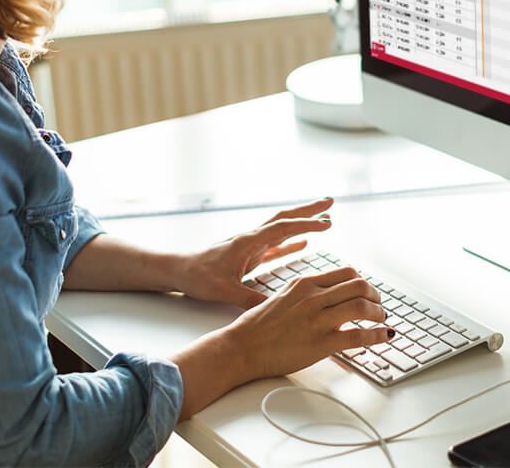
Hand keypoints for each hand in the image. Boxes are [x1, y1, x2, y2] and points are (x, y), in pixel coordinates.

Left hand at [177, 198, 336, 308]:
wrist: (178, 271)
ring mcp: (250, 245)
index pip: (282, 228)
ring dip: (302, 223)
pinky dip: (291, 243)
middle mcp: (251, 239)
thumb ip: (249, 299)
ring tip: (324, 219)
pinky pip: (275, 246)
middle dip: (308, 210)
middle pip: (285, 218)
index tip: (327, 222)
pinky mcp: (248, 255)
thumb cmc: (198, 277)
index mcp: (247, 242)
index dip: (306, 224)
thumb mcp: (224, 291)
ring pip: (282, 229)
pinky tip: (304, 245)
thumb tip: (275, 307)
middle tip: (330, 202)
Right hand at [228, 266, 390, 379]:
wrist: (242, 346)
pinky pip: (358, 336)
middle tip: (379, 306)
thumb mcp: (282, 297)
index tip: (367, 292)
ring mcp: (318, 319)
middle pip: (360, 285)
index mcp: (305, 283)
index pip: (346, 273)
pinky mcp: (322, 342)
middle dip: (375, 296)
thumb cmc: (257, 325)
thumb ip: (305, 294)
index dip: (363, 282)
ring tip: (381, 320)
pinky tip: (383, 336)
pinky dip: (376, 335)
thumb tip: (326, 296)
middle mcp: (314, 297)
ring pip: (362, 306)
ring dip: (379, 313)